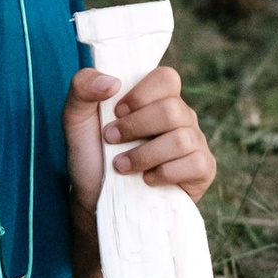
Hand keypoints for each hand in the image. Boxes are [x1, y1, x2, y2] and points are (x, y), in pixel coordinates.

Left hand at [63, 63, 216, 222]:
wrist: (96, 199)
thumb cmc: (91, 155)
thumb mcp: (75, 118)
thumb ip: (82, 87)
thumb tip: (112, 81)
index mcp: (157, 97)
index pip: (166, 78)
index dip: (140, 95)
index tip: (116, 113)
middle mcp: (180, 116)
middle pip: (172, 109)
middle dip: (135, 127)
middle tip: (111, 140)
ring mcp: (194, 142)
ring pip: (181, 139)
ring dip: (143, 155)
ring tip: (120, 166)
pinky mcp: (202, 170)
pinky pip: (196, 163)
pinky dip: (165, 173)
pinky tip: (147, 180)